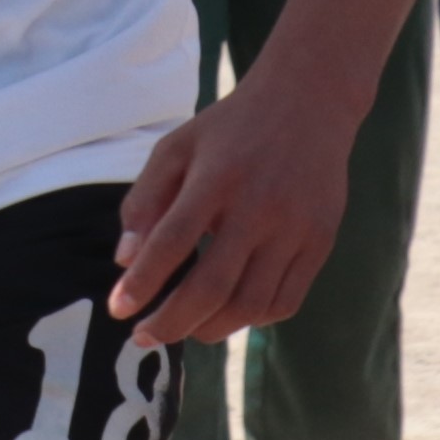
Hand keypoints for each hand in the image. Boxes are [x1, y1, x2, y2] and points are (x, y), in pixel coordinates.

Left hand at [109, 72, 352, 347]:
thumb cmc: (230, 129)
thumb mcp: (176, 147)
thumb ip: (145, 200)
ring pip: (251, 303)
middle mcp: (259, 207)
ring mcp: (296, 228)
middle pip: (212, 286)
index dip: (142, 284)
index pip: (172, 243)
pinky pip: (286, 300)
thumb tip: (125, 261)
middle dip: (171, 322)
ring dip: (211, 328)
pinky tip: (229, 314)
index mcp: (216, 179)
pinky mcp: (321, 241)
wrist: (309, 103)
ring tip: (184, 330)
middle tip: (144, 336)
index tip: (118, 310)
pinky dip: (253, 318)